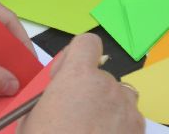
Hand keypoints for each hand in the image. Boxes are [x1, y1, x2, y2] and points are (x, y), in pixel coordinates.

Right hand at [22, 34, 143, 132]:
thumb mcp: (30, 119)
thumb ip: (47, 97)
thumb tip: (53, 97)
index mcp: (78, 77)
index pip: (86, 44)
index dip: (75, 56)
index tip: (65, 75)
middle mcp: (107, 87)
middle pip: (101, 77)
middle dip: (88, 92)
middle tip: (71, 116)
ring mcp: (127, 109)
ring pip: (119, 98)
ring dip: (106, 109)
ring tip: (88, 132)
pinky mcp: (138, 129)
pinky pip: (128, 119)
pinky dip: (118, 128)